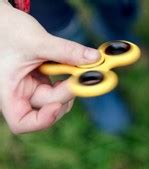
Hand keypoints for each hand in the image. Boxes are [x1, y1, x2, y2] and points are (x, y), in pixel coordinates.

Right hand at [0, 3, 99, 133]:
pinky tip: (72, 67)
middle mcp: (19, 94)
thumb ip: (66, 51)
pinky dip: (69, 81)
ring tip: (75, 68)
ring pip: (56, 100)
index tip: (57, 105)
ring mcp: (31, 89)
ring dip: (70, 89)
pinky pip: (59, 89)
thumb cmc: (8, 29)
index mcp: (8, 91)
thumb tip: (94, 59)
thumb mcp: (37, 40)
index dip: (42, 120)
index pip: (21, 123)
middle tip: (80, 76)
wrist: (3, 19)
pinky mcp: (41, 82)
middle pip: (46, 109)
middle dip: (66, 95)